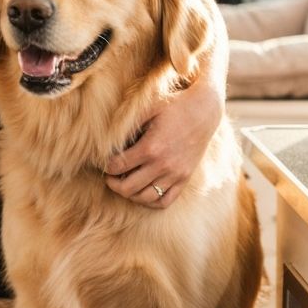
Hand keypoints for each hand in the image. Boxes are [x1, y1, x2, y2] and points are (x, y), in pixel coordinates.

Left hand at [103, 81, 223, 208]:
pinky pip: (165, 201)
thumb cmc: (173, 106)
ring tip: (123, 184)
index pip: (118, 166)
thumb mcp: (148, 109)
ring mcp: (175, 175)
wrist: (204, 110)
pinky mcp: (184, 179)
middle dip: (113, 184)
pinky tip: (142, 193)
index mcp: (150, 147)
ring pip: (145, 198)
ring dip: (130, 194)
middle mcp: (162, 165)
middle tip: (109, 177)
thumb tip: (106, 139)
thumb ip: (127, 124)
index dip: (106, 167)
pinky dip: (150, 201)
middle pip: (128, 187)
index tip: (103, 163)